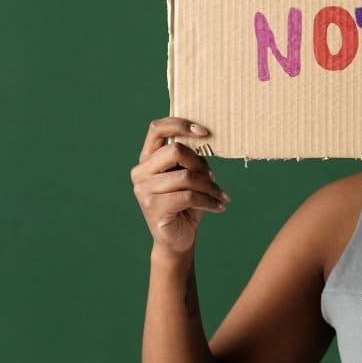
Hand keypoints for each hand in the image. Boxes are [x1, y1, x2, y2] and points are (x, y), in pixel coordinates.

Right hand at [130, 117, 230, 259]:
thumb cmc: (186, 204)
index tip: (205, 131)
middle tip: (213, 177)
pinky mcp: (153, 207)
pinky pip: (189, 196)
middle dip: (201, 163)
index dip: (181, 124)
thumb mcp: (189, 176)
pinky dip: (209, 201)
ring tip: (221, 195)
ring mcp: (143, 190)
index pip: (157, 129)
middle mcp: (140, 172)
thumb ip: (191, 159)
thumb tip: (206, 140)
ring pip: (186, 176)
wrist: (177, 238)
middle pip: (175, 151)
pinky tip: (218, 206)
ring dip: (210, 186)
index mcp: (147, 158)